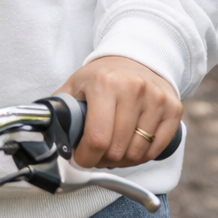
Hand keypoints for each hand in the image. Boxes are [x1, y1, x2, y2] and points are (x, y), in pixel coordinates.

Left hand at [54, 56, 181, 168]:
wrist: (135, 58)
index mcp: (105, 84)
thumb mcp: (76, 85)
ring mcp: (156, 98)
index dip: (86, 158)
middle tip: (95, 154)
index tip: (81, 159)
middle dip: (102, 160)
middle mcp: (133, 89)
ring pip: (138, 153)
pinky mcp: (173, 108)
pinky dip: (142, 155)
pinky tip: (131, 145)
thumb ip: (60, 110)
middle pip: (117, 150)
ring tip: (113, 148)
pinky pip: (157, 149)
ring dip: (122, 160)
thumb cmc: (101, 77)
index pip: (97, 139)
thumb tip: (44, 133)